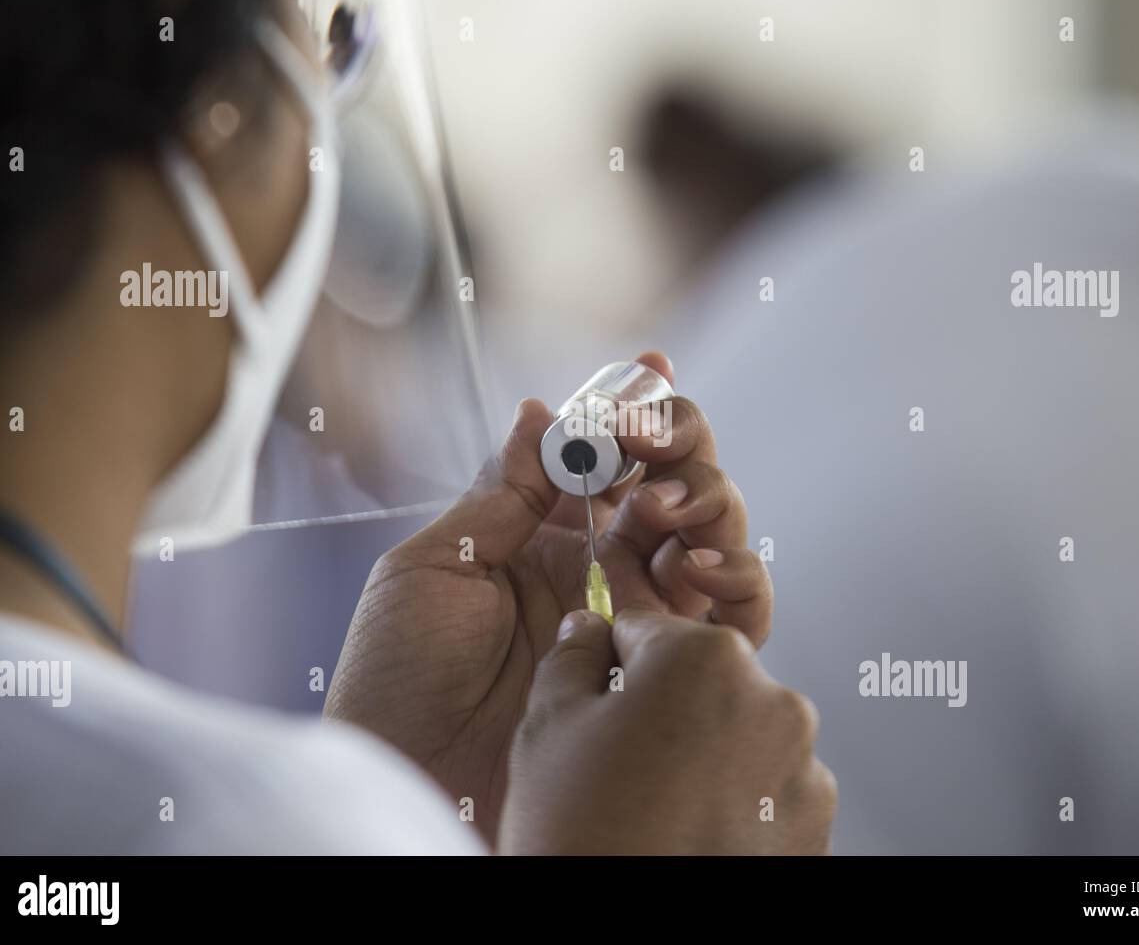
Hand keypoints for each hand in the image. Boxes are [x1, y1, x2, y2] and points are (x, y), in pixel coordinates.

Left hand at [324, 353, 771, 841]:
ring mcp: (643, 616)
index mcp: (542, 533)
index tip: (652, 366)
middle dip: (678, 444)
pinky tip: (696, 568)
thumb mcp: (434, 566)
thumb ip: (500, 492)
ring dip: (706, 501)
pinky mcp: (673, 669)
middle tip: (649, 440)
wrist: (412, 772)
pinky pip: (738, 617)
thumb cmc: (400, 675)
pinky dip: (738, 579)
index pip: (605, 454)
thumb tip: (539, 406)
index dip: (634, 405)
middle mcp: (603, 567)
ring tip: (660, 507)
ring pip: (716, 533)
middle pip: (675, 480)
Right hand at [499, 608, 836, 854]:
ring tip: (655, 810)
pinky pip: (767, 792)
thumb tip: (587, 631)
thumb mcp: (548, 725)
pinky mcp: (815, 828)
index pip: (650, 630)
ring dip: (705, 758)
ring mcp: (803, 771)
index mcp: (708, 658)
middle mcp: (774, 702)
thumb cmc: (582, 838)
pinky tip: (689, 833)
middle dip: (666, 711)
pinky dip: (735, 806)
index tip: (601, 702)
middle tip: (621, 768)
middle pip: (703, 682)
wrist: (611, 939)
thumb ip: (571, 656)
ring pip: (739, 737)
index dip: (614, 667)